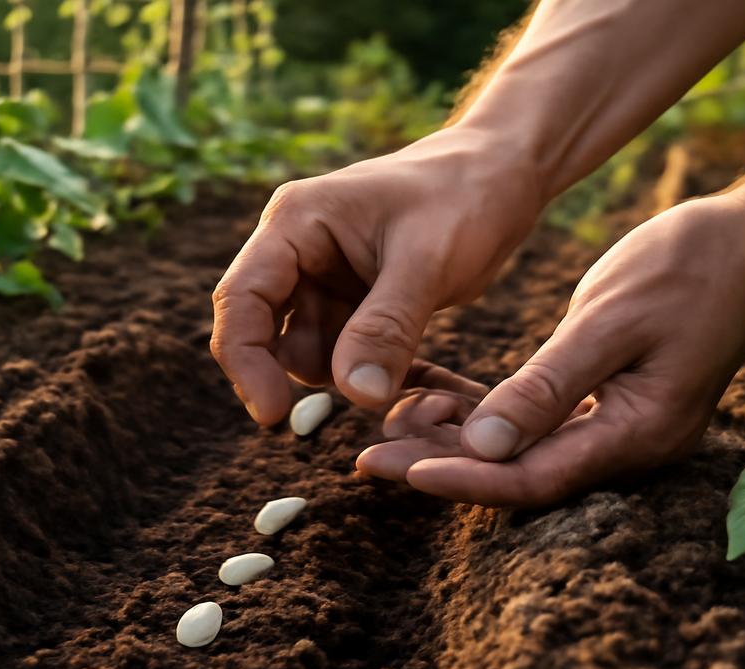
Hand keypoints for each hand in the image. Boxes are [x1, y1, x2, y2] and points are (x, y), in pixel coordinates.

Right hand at [210, 125, 542, 424]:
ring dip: (348, 378)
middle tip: (367, 394)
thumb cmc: (466, 196)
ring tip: (412, 373)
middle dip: (306, 373)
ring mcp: (324, 281)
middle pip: (265, 334)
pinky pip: (347, 358)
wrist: (503, 176)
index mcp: (295, 223)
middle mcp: (297, 252)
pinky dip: (376, 376)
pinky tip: (423, 380)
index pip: (241, 299)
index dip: (246, 362)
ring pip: (309, 354)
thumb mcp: (428, 261)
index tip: (273, 416)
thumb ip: (387, 327)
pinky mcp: (354, 306)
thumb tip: (354, 396)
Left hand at [359, 195, 744, 505]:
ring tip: (390, 422)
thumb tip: (486, 445)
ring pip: (525, 449)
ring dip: (459, 439)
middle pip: (523, 474)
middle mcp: (629, 444)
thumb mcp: (610, 319)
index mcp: (638, 433)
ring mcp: (620, 424)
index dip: (462, 479)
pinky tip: (433, 397)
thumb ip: (550, 385)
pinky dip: (486, 412)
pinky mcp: (608, 400)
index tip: (396, 469)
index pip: (535, 479)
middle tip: (367, 456)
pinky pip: (537, 420)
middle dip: (445, 464)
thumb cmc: (687, 268)